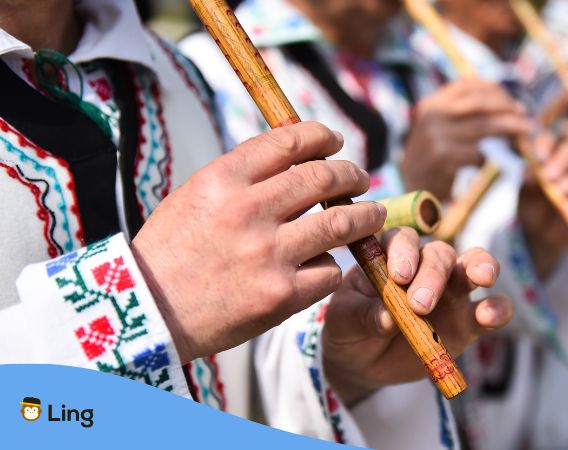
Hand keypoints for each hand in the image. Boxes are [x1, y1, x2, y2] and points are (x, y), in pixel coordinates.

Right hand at [131, 122, 386, 363]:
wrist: (148, 314)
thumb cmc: (171, 252)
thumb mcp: (195, 196)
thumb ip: (243, 176)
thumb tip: (298, 156)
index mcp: (222, 179)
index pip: (290, 141)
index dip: (321, 136)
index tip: (334, 141)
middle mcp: (248, 211)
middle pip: (324, 177)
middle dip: (352, 174)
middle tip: (361, 178)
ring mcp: (268, 254)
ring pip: (341, 222)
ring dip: (366, 215)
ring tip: (373, 214)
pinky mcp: (282, 295)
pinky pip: (329, 271)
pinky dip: (331, 266)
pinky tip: (322, 266)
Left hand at [322, 227, 512, 405]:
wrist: (362, 362)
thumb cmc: (349, 328)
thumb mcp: (343, 321)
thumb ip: (362, 315)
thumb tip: (388, 317)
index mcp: (389, 256)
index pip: (402, 240)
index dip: (404, 253)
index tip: (398, 277)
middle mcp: (424, 266)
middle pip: (439, 254)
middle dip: (433, 274)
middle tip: (420, 304)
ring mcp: (450, 291)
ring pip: (473, 266)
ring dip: (481, 267)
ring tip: (483, 278)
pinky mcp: (466, 322)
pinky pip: (490, 308)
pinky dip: (498, 308)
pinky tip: (494, 315)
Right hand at [402, 79, 531, 199]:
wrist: (413, 188)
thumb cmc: (434, 157)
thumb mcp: (439, 128)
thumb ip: (462, 114)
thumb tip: (505, 103)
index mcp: (431, 104)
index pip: (467, 86)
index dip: (494, 90)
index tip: (513, 101)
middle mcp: (432, 116)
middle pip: (479, 104)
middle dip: (508, 108)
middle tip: (526, 118)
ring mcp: (436, 136)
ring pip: (484, 127)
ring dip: (510, 129)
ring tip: (526, 132)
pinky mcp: (443, 158)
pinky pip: (479, 153)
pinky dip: (493, 156)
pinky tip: (498, 160)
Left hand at [519, 132, 567, 277]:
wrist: (543, 236)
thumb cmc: (532, 210)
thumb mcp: (526, 197)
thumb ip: (531, 184)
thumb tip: (531, 171)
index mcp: (550, 156)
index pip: (550, 141)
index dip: (546, 145)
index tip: (539, 157)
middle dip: (563, 160)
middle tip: (550, 177)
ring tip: (565, 191)